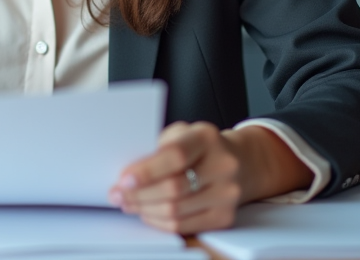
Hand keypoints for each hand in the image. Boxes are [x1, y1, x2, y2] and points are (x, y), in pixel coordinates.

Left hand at [108, 121, 313, 234]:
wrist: (240, 162)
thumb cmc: (201, 147)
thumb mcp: (182, 134)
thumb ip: (158, 148)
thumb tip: (127, 173)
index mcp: (207, 137)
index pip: (176, 156)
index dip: (147, 170)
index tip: (123, 179)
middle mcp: (222, 165)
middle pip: (174, 188)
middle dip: (139, 194)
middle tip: (118, 195)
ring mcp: (227, 193)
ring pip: (176, 210)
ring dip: (145, 209)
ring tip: (129, 203)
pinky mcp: (225, 216)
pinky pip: (184, 225)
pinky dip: (159, 221)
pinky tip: (148, 213)